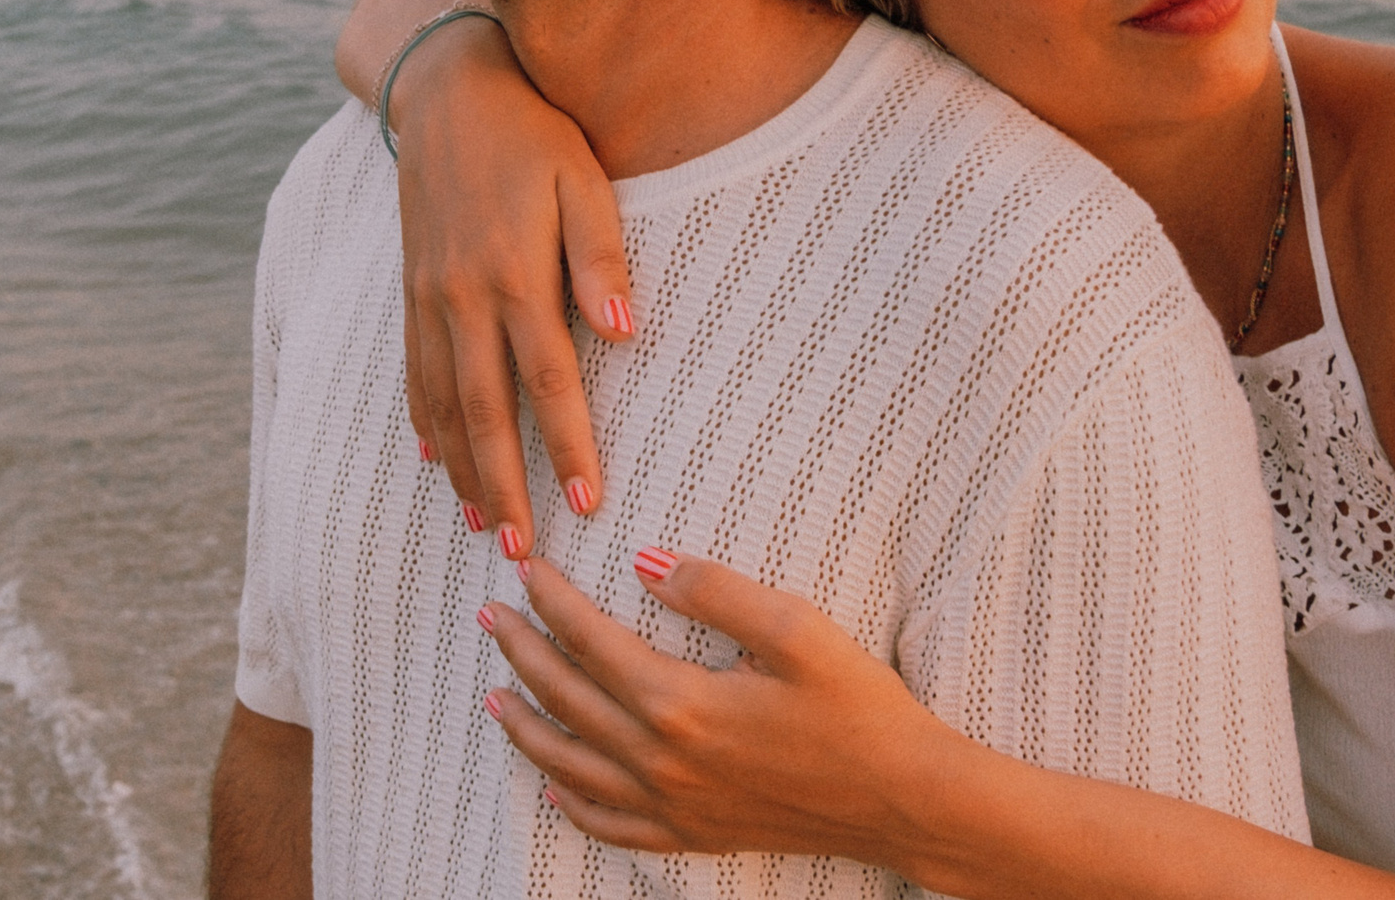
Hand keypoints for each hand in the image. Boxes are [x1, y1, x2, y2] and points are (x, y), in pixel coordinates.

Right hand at [390, 18, 633, 555]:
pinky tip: (436, 458)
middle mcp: (463, 296)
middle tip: (524, 551)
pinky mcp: (411, 289)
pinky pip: (414, 371)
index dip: (569, 446)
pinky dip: (425, 421)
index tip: (590, 503)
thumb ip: (600, 255)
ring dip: (463, 468)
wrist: (448, 90)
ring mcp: (429, 297)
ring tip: (481, 524)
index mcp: (514, 274)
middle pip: (486, 411)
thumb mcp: (582, 178)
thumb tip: (625, 331)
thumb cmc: (534, 133)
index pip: (548, 380)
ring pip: (442, 402)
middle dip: (506, 486)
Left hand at [478, 555, 968, 866]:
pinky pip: (612, 826)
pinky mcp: (696, 834)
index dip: (554, 604)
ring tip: (495, 696)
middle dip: (523, 654)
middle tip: (489, 618)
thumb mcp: (797, 629)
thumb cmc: (860, 708)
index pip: (593, 643)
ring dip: (528, 728)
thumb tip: (644, 560)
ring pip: (574, 767)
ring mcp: (676, 807)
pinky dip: (573, 804)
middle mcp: (664, 762)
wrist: (905, 799)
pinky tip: (552, 787)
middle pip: (570, 701)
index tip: (527, 570)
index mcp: (683, 705)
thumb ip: (715, 591)